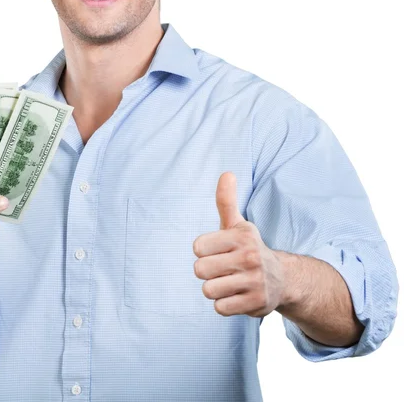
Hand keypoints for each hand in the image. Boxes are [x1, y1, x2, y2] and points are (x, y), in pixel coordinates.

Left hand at [193, 172, 284, 317]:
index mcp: (241, 236)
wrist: (283, 279)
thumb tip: (226, 173)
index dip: (203, 251)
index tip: (218, 250)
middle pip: (200, 270)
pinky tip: (237, 295)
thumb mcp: (238, 225)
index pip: (197, 247)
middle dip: (208, 272)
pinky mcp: (255, 303)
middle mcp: (249, 258)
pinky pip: (220, 308)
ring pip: (209, 290)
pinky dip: (224, 304)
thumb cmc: (249, 248)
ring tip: (230, 282)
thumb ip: (226, 201)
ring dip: (216, 289)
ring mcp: (254, 281)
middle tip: (223, 269)